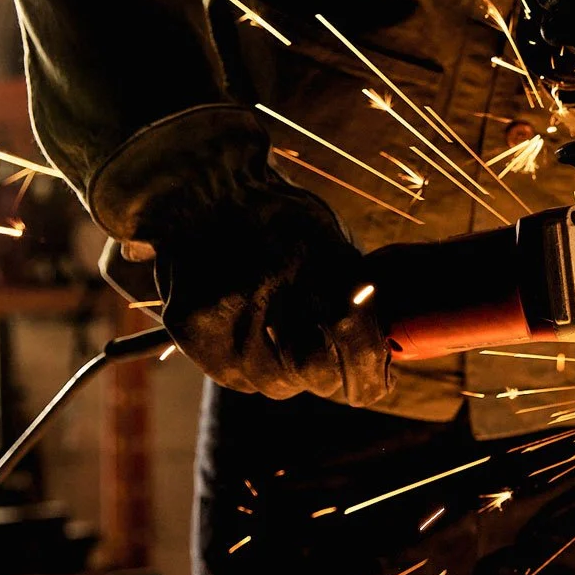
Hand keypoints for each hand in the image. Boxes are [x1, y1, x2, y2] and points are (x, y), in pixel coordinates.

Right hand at [152, 176, 391, 405]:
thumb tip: (380, 346)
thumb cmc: (279, 216)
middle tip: (338, 370)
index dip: (370, 373)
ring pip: (277, 383)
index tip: (379, 384)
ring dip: (294, 377)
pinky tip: (261, 346)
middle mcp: (272, 289)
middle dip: (336, 378)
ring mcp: (227, 312)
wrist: (203, 190)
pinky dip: (255, 372)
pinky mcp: (193, 328)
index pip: (355, 340)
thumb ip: (356, 290)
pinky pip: (237, 378)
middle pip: (317, 372)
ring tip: (293, 349)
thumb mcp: (330, 239)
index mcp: (318, 262)